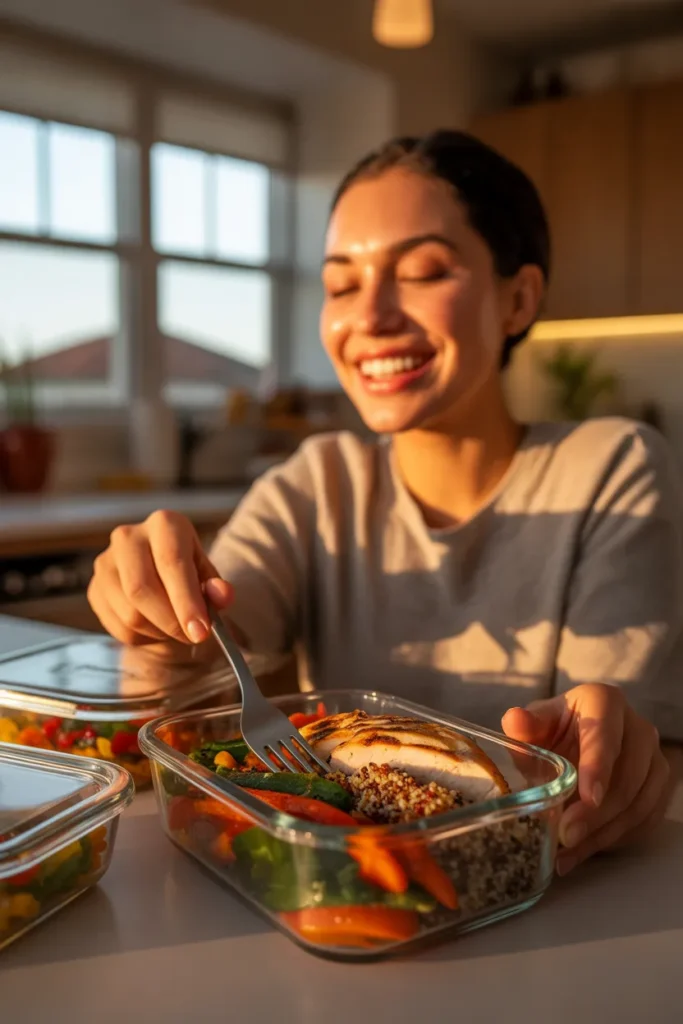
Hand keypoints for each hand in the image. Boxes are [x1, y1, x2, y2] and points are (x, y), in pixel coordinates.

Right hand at [88, 510, 231, 652]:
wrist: (159, 579)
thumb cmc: (188, 576)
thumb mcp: (209, 578)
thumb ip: (218, 588)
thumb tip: (222, 595)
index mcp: (164, 524)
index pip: (171, 562)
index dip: (186, 601)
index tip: (200, 631)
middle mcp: (129, 536)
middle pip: (142, 588)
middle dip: (171, 621)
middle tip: (191, 637)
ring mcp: (105, 562)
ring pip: (130, 612)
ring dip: (158, 631)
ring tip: (175, 626)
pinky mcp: (94, 588)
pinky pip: (118, 626)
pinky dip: (142, 637)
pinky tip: (154, 627)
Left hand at [502, 684, 669, 874]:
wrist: (573, 742)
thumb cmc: (552, 731)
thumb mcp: (534, 725)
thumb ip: (524, 724)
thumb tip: (515, 720)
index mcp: (605, 702)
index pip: (605, 736)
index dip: (598, 767)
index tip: (588, 797)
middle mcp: (638, 727)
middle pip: (628, 776)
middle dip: (597, 813)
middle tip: (566, 836)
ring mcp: (653, 759)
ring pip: (639, 803)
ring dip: (604, 833)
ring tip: (568, 852)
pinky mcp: (657, 788)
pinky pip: (645, 820)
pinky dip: (614, 840)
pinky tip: (582, 852)